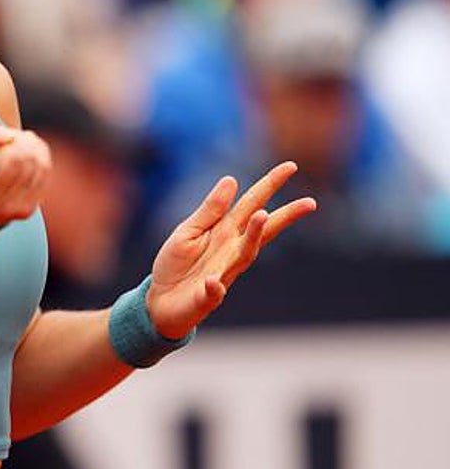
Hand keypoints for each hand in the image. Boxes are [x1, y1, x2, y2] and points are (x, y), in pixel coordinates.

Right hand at [0, 115, 51, 225]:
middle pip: (15, 162)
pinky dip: (36, 151)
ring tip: (10, 144)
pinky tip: (23, 149)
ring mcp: (10, 211)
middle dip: (11, 141)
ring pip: (33, 161)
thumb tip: (5, 134)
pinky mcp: (27, 208)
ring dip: (24, 143)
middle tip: (1, 140)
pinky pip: (44, 167)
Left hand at [146, 161, 316, 338]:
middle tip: (309, 203)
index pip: (252, 205)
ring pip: (244, 256)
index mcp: (225, 231)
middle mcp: (231, 251)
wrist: (159, 301)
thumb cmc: (176, 264)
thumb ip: (210, 210)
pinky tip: (213, 282)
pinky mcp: (207, 298)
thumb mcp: (189, 231)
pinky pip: (213, 293)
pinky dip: (215, 288)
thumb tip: (232, 179)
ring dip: (254, 237)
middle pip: (262, 231)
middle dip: (285, 216)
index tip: (291, 166)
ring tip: (262, 217)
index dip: (270, 186)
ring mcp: (223, 274)